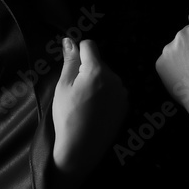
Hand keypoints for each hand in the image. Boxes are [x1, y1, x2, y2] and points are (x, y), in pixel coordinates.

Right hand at [51, 38, 128, 177]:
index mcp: (97, 70)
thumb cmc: (67, 115)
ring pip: (107, 76)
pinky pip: (114, 90)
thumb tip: (69, 40)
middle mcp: (115, 78)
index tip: (71, 69)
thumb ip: (70, 61)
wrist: (81, 148)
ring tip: (86, 102)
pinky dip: (105, 93)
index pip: (89, 45)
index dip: (78, 53)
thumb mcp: (63, 86)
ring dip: (97, 81)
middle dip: (87, 69)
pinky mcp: (125, 104)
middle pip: (99, 62)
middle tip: (76, 90)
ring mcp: (122, 92)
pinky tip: (96, 109)